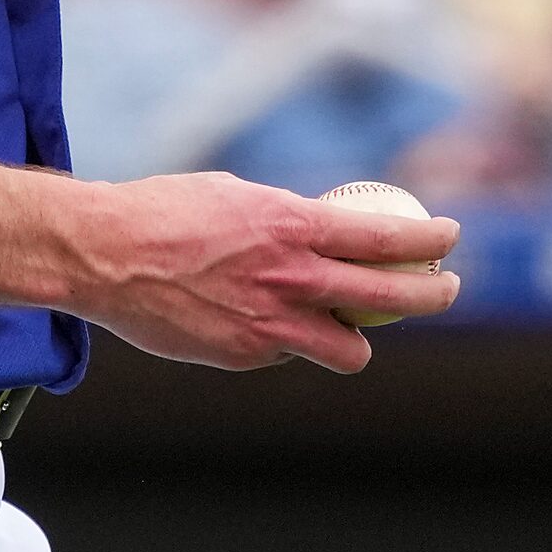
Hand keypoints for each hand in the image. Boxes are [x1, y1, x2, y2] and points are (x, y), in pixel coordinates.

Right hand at [60, 171, 459, 373]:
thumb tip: (323, 228)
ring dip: (356, 336)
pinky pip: (288, 353)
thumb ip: (285, 219)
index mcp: (291, 226)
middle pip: (393, 297)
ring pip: (352, 349)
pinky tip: (252, 319)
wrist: (102, 254)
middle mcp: (292, 278)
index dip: (428, 240)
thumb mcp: (234, 196)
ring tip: (346, 324)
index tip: (449, 237)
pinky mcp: (246, 354)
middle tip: (445, 286)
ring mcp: (272, 323)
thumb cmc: (160, 212)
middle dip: (434, 293)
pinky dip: (285, 340)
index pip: (386, 238)